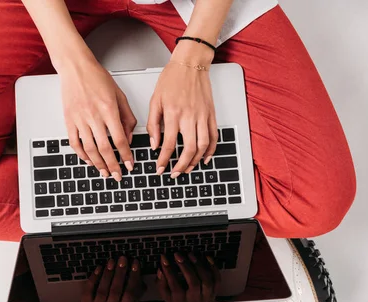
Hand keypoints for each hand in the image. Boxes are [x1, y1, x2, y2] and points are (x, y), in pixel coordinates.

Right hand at [59, 58, 136, 181]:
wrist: (75, 67)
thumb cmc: (97, 77)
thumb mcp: (119, 95)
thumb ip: (127, 117)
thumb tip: (129, 137)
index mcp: (108, 109)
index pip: (119, 139)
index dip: (126, 155)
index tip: (129, 164)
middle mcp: (94, 116)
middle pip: (105, 148)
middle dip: (113, 165)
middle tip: (118, 175)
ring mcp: (79, 119)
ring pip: (89, 149)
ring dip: (98, 164)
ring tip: (104, 172)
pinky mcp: (69, 120)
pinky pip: (74, 142)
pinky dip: (81, 154)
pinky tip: (89, 161)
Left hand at [81, 256, 145, 301]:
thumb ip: (136, 296)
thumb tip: (141, 282)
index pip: (130, 293)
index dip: (134, 277)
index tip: (135, 264)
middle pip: (116, 290)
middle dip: (120, 273)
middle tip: (123, 259)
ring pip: (103, 289)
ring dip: (108, 274)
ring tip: (112, 261)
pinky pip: (88, 291)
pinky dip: (93, 279)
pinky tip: (98, 268)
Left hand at [147, 53, 217, 177]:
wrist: (190, 63)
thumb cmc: (172, 79)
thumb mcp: (155, 100)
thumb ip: (153, 124)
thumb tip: (154, 144)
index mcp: (173, 113)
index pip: (168, 144)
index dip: (164, 159)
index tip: (160, 168)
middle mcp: (190, 116)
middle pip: (188, 149)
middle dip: (181, 165)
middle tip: (174, 173)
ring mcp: (203, 116)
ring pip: (203, 146)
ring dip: (195, 161)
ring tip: (187, 168)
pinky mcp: (211, 114)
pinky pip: (214, 137)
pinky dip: (211, 150)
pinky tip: (205, 158)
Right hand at [157, 252, 220, 301]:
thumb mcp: (167, 297)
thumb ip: (161, 285)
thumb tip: (160, 271)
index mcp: (181, 301)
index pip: (174, 284)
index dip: (168, 270)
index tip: (164, 259)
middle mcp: (195, 299)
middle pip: (193, 282)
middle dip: (185, 267)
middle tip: (178, 255)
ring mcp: (206, 295)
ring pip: (206, 280)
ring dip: (198, 265)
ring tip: (190, 255)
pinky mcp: (214, 291)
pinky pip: (216, 279)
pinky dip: (213, 268)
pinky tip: (206, 258)